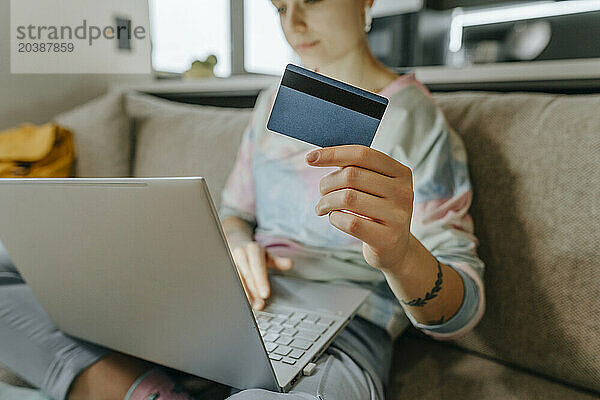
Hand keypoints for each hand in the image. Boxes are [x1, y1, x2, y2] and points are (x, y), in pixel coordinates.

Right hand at [230, 241, 292, 309]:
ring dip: (244, 294)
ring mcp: (230, 261)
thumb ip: (278, 262)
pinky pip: (230, 282)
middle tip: (260, 304)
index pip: (257, 266)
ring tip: (252, 305)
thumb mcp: (267, 255)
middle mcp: (240, 253)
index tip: (265, 295)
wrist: (237, 244)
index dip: (261, 281)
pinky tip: (242, 301)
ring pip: (236, 279)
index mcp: (252, 249)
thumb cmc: (255, 253)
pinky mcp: (225, 269)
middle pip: (246, 275)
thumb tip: (290, 263)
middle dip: (253, 291)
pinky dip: (237, 293)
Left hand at [306, 145, 413, 273]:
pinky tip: (335, 218)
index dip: (333, 154)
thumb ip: (355, 170)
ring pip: (348, 198)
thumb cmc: (377, 212)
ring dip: (327, 201)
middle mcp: (403, 191)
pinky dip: (335, 218)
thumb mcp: (374, 187)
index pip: (363, 154)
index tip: (310, 157)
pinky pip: (350, 222)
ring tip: (322, 207)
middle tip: (321, 193)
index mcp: (400, 173)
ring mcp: (397, 216)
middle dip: (327, 183)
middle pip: (352, 175)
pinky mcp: (387, 238)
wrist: (395, 248)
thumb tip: (318, 156)